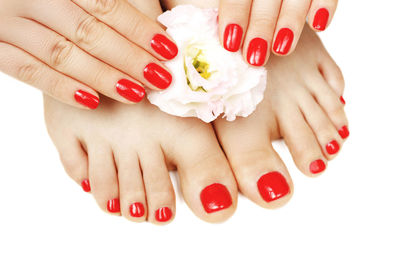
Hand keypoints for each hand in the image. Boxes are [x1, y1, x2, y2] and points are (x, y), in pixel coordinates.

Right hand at [0, 0, 177, 108]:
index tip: (168, 51)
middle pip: (88, 32)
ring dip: (102, 77)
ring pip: (61, 54)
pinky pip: (27, 71)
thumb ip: (112, 2)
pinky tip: (91, 102)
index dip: (139, 29)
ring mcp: (8, 21)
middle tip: (158, 79)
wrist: (4, 0)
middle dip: (128, 59)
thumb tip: (156, 31)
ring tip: (135, 93)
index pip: (106, 6)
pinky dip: (61, 88)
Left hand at [219, 0, 336, 65]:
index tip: (230, 44)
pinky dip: (325, 5)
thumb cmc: (249, 0)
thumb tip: (221, 38)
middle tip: (254, 57)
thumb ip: (226, 8)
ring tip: (282, 49)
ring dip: (290, 22)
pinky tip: (318, 26)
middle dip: (261, 26)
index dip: (234, 15)